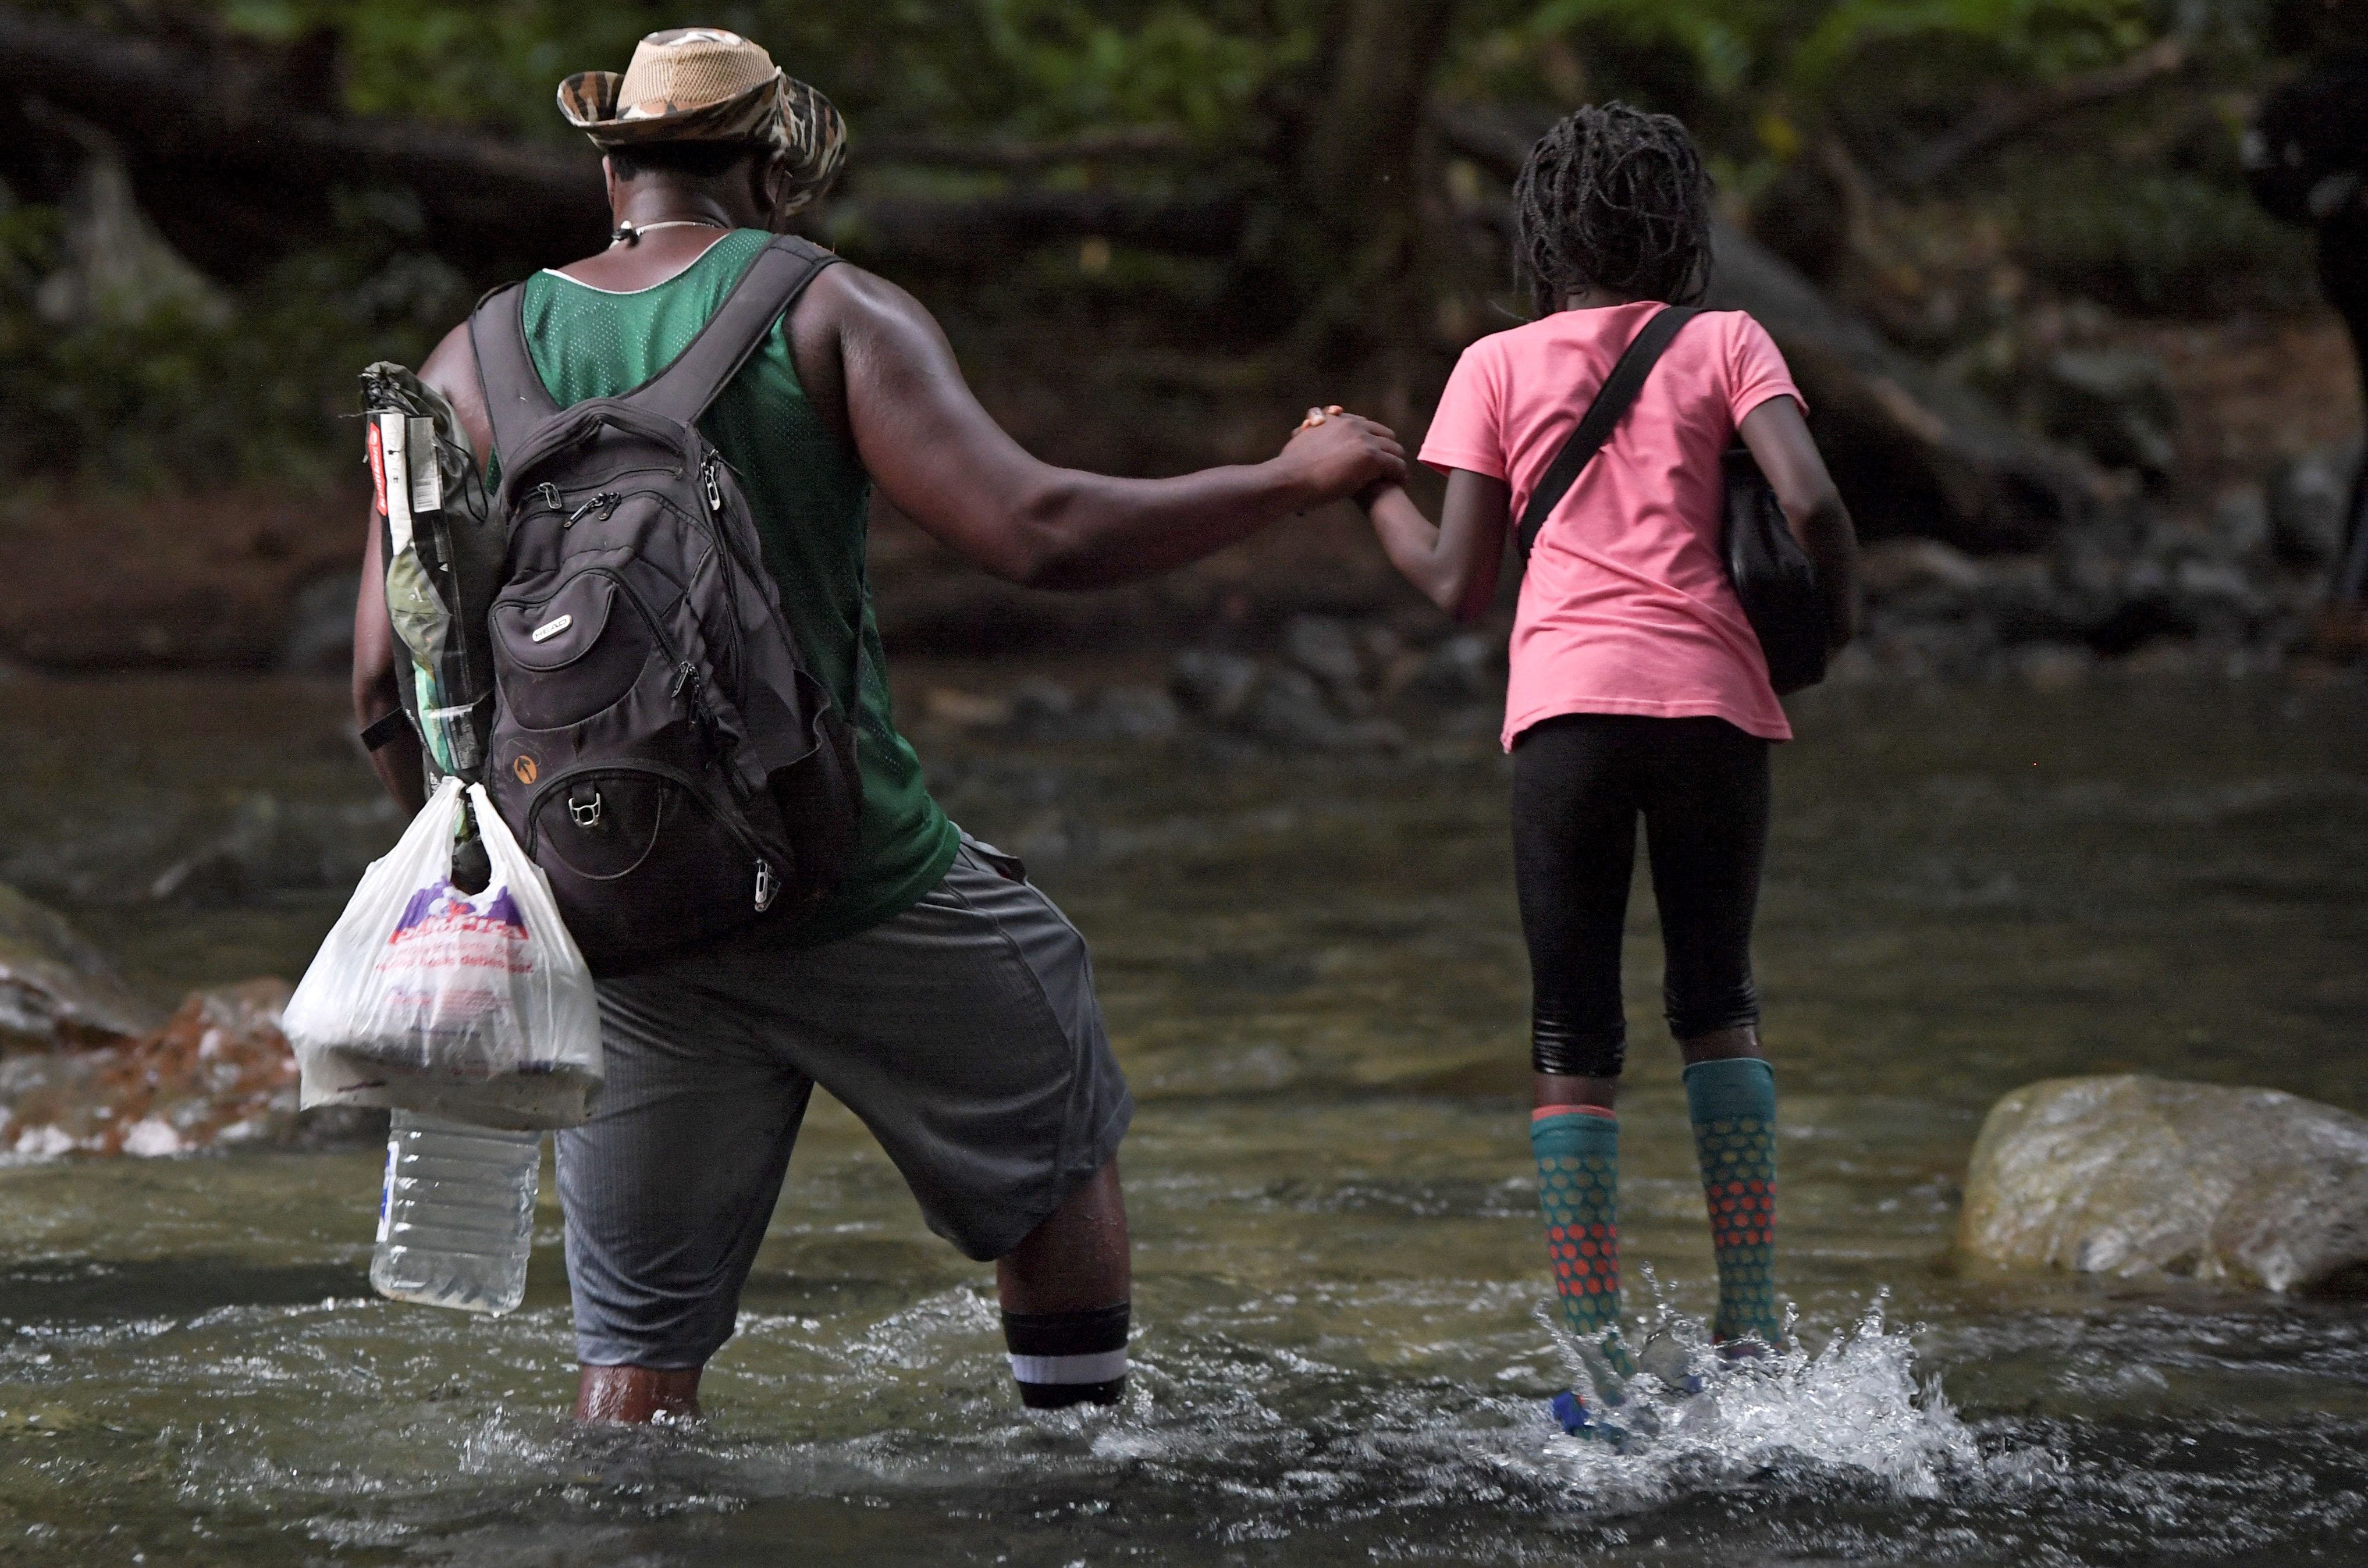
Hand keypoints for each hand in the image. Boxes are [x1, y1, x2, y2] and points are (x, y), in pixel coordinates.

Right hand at [1278, 405, 1405, 506]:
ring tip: (1395, 476)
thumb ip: (1308, 432)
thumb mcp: (1300, 438)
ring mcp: (1364, 440)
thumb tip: (1301, 431)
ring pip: (1394, 449)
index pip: (1363, 424)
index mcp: (1336, 420)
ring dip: (1395, 462)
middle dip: (1387, 449)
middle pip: (1383, 433)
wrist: (1291, 478)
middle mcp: (1353, 425)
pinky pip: (1396, 465)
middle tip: (1387, 465)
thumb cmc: (1291, 465)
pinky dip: (1400, 475)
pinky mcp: (1372, 458)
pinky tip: (1399, 483)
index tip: (1371, 451)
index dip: (1369, 439)